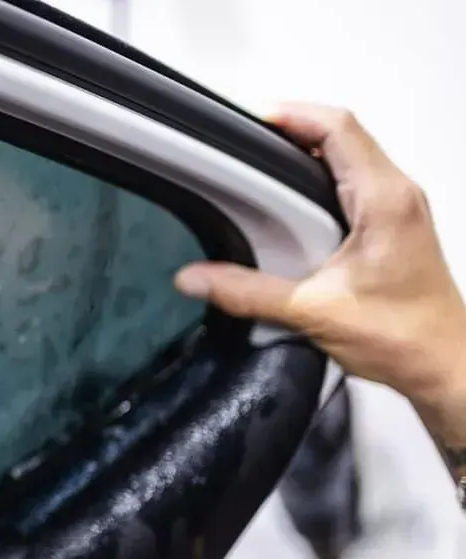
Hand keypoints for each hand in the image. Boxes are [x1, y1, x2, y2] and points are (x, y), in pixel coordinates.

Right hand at [175, 103, 465, 410]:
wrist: (442, 364)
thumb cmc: (403, 336)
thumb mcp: (312, 312)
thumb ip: (246, 293)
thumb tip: (195, 279)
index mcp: (385, 201)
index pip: (339, 129)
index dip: (293, 115)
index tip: (253, 121)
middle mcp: (399, 195)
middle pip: (343, 135)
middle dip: (293, 130)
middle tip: (247, 141)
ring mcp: (401, 209)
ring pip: (352, 156)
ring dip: (308, 154)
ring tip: (262, 165)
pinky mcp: (396, 226)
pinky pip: (357, 182)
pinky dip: (322, 178)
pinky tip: (293, 203)